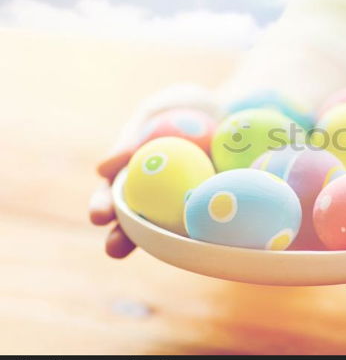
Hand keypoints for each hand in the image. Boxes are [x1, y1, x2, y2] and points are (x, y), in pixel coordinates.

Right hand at [88, 83, 219, 257]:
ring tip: (159, 251)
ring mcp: (186, 206)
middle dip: (122, 239)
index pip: (112, 196)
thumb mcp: (157, 112)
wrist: (234, 108)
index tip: (98, 216)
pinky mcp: (215, 207)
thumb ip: (133, 137)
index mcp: (134, 176)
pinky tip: (207, 237)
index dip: (102, 207)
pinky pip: (209, 220)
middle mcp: (156, 198)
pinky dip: (207, 228)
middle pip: (135, 223)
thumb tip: (103, 169)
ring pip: (170, 232)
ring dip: (163, 245)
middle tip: (114, 248)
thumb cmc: (186, 108)